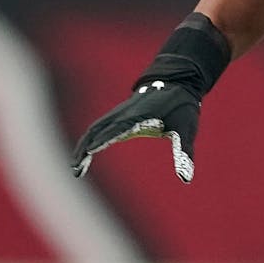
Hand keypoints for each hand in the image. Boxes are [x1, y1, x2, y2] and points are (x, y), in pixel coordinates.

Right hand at [71, 79, 201, 182]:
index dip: (103, 139)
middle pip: (98, 130)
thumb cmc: (182, 108)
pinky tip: (87, 153)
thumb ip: (184, 154)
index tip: (89, 152)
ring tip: (76, 168)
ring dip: (83, 145)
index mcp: (140, 116)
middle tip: (76, 172)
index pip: (117, 129)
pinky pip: (98, 126)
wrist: (177, 83)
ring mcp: (120, 112)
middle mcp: (125, 113)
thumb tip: (186, 179)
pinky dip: (89, 139)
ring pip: (94, 128)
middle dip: (85, 149)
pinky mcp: (119, 114)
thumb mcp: (187, 131)